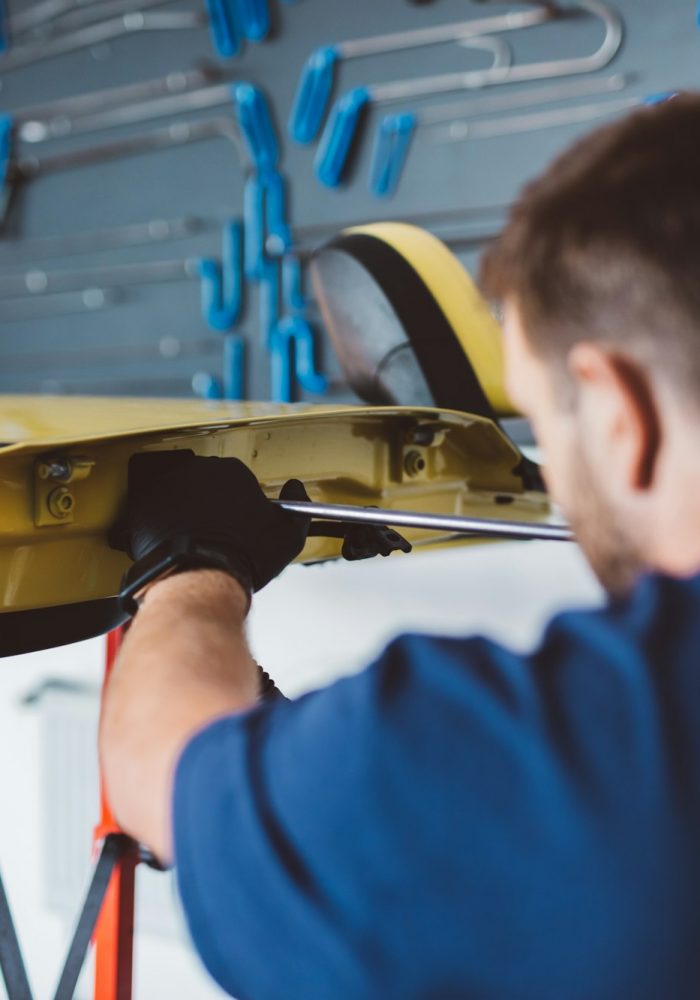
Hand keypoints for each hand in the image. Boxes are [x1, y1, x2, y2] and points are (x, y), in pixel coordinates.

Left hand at [111, 451, 309, 592]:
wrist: (198, 577)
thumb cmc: (238, 558)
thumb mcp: (287, 537)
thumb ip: (298, 507)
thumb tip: (297, 490)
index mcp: (233, 471)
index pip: (236, 480)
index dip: (237, 503)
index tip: (235, 522)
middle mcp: (198, 470)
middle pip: (205, 482)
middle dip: (209, 503)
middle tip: (214, 531)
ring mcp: (167, 484)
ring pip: (177, 491)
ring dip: (182, 508)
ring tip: (191, 537)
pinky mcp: (141, 502)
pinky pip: (150, 506)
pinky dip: (158, 520)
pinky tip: (171, 540)